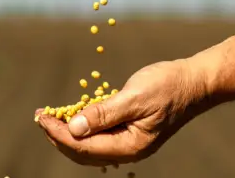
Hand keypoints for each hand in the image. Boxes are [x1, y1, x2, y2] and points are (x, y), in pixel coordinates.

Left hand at [35, 59, 211, 165]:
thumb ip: (104, 114)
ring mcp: (129, 143)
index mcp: (130, 146)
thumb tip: (74, 128)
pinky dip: (82, 127)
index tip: (41, 118)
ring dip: (67, 132)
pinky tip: (71, 115)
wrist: (195, 83)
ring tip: (49, 117)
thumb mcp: (135, 97)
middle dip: (58, 135)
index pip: (84, 147)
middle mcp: (128, 150)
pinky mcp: (129, 132)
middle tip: (39, 117)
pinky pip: (99, 136)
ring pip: (89, 146)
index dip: (59, 133)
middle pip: (83, 152)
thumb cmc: (168, 86)